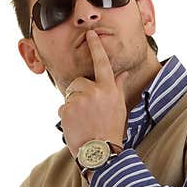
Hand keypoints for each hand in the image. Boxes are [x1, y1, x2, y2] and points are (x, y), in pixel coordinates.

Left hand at [58, 30, 129, 158]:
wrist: (101, 153)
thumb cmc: (111, 130)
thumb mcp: (119, 107)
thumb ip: (118, 87)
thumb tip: (123, 73)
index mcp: (109, 89)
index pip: (102, 63)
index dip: (95, 47)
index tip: (90, 34)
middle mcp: (94, 91)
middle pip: (79, 82)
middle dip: (80, 92)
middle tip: (87, 112)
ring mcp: (79, 100)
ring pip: (70, 95)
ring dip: (73, 105)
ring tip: (83, 121)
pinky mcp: (66, 110)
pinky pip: (63, 107)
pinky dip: (67, 116)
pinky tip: (76, 126)